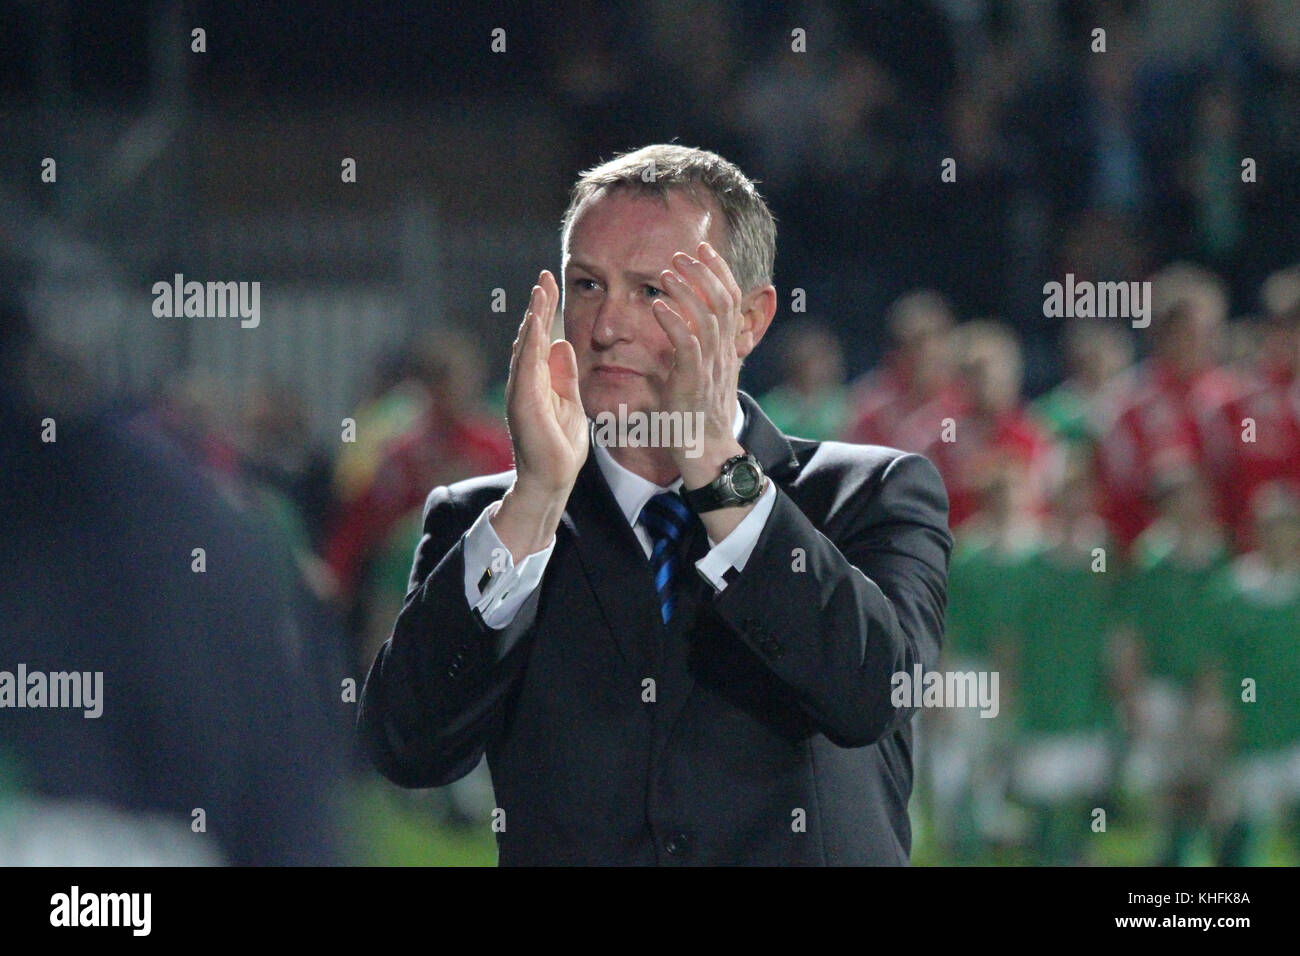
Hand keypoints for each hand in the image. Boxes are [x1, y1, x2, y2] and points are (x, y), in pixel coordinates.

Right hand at [494, 270, 587, 560]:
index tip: (552, 283)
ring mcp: (521, 391)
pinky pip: (526, 368)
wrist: (553, 480)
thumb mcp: (571, 400)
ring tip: (541, 290)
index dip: (545, 310)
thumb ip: (564, 373)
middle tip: (546, 275)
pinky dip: (529, 344)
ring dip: (533, 317)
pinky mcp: (523, 403)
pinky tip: (536, 323)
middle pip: (529, 335)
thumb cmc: (560, 445)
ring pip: (525, 346)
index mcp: (537, 379)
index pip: (540, 336)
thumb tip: (561, 343)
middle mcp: (525, 381)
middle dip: (538, 305)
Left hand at [651, 241, 745, 484]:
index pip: (731, 301)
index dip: (719, 272)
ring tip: (667, 273)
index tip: (703, 250)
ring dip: (687, 292)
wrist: (704, 453)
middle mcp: (721, 354)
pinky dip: (673, 323)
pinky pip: (687, 346)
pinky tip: (657, 307)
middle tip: (681, 255)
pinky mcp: (693, 383)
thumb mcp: (690, 373)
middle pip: (723, 302)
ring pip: (708, 319)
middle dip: (703, 273)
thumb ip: (681, 349)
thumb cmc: (691, 416)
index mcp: (723, 349)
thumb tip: (663, 324)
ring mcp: (710, 368)